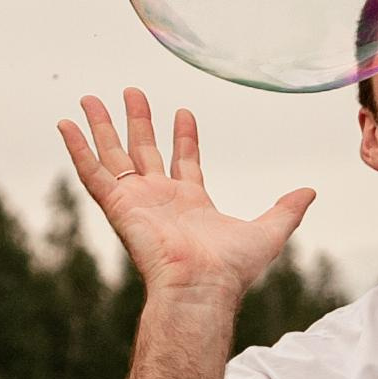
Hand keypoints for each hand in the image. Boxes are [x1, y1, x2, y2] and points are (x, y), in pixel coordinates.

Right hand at [56, 89, 315, 302]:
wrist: (201, 286)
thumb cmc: (232, 269)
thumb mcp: (269, 231)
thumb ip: (287, 210)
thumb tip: (310, 192)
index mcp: (190, 203)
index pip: (183, 162)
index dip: (183, 137)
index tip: (182, 111)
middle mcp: (159, 200)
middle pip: (144, 151)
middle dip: (138, 122)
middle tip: (132, 92)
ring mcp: (136, 201)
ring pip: (114, 154)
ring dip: (103, 126)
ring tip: (91, 97)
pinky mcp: (117, 205)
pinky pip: (92, 172)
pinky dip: (77, 148)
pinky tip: (66, 124)